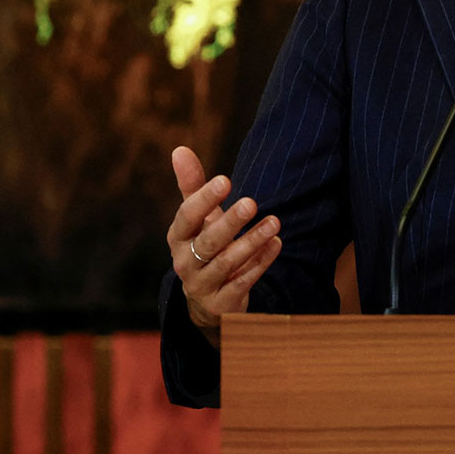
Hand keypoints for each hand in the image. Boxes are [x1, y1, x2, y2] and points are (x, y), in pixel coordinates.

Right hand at [167, 145, 281, 349]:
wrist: (208, 300)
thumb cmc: (204, 245)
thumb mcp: (198, 218)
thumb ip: (192, 186)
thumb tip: (180, 149)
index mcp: (177, 238)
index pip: (187, 217)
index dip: (204, 199)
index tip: (226, 180)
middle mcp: (185, 263)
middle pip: (208, 242)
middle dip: (230, 222)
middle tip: (252, 202)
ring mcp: (202, 285)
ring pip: (227, 264)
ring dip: (252, 242)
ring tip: (274, 222)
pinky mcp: (221, 304)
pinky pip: (242, 283)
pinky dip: (260, 263)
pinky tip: (276, 244)